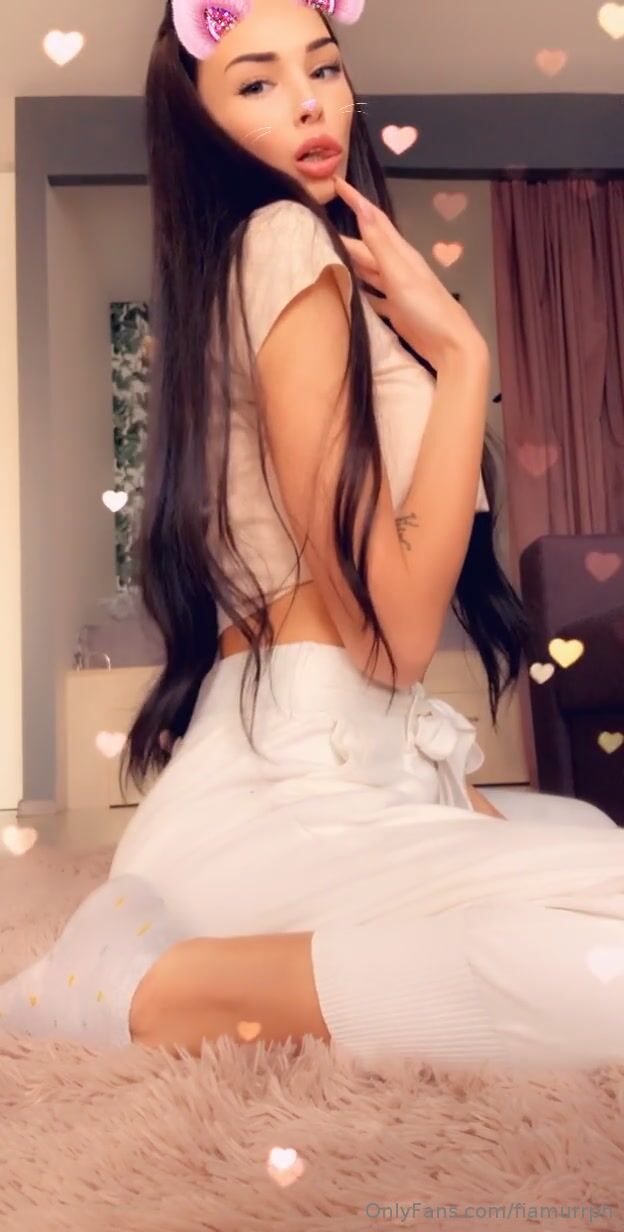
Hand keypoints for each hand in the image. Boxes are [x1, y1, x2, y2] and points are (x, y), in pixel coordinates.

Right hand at [333, 175, 486, 368]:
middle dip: (345, 234)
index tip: (336, 183)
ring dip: (350, 261)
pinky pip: (373, 295)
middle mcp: (398, 267)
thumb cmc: (427, 309)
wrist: (451, 346)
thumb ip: (381, 244)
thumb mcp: (401, 274)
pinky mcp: (396, 310)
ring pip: (368, 269)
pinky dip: (359, 290)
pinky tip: (347, 292)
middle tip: (318, 226)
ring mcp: (397, 289)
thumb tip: (363, 209)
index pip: (375, 220)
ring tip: (326, 255)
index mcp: (400, 254)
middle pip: (367, 246)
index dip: (357, 201)